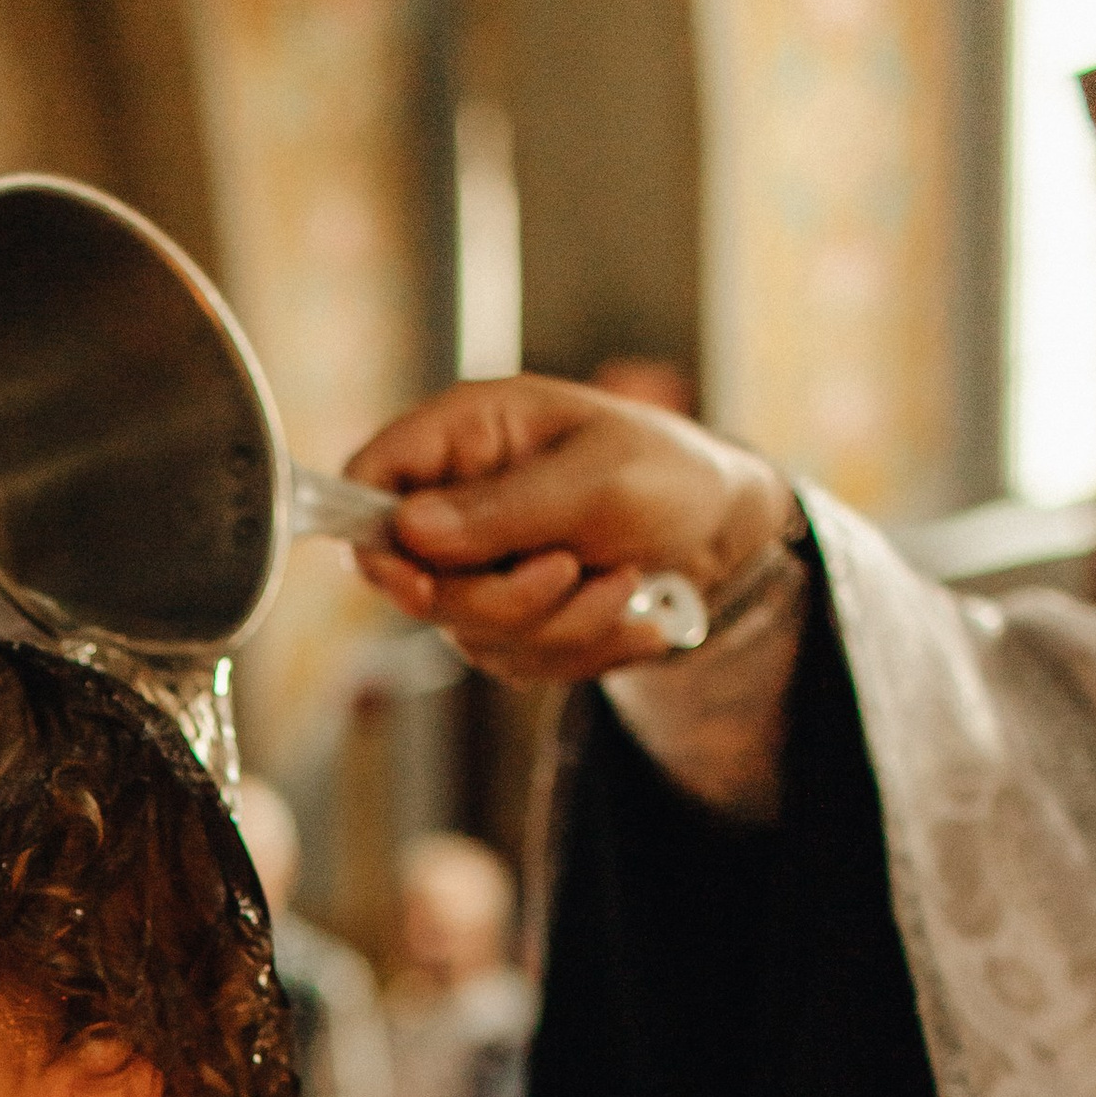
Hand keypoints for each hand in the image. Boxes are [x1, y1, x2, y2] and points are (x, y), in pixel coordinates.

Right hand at [342, 377, 792, 684]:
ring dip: (558, 625)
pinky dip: (578, 648)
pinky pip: (513, 662)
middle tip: (570, 569)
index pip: (369, 478)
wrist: (725, 531)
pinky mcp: (506, 618)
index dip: (374, 538)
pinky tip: (625, 611)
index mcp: (467, 434)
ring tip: (622, 581)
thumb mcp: (597, 478)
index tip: (420, 583)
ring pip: (468, 632)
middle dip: (501, 598)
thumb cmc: (668, 472)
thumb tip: (409, 530)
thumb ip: (501, 507)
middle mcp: (458, 500)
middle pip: (413, 581)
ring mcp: (478, 564)